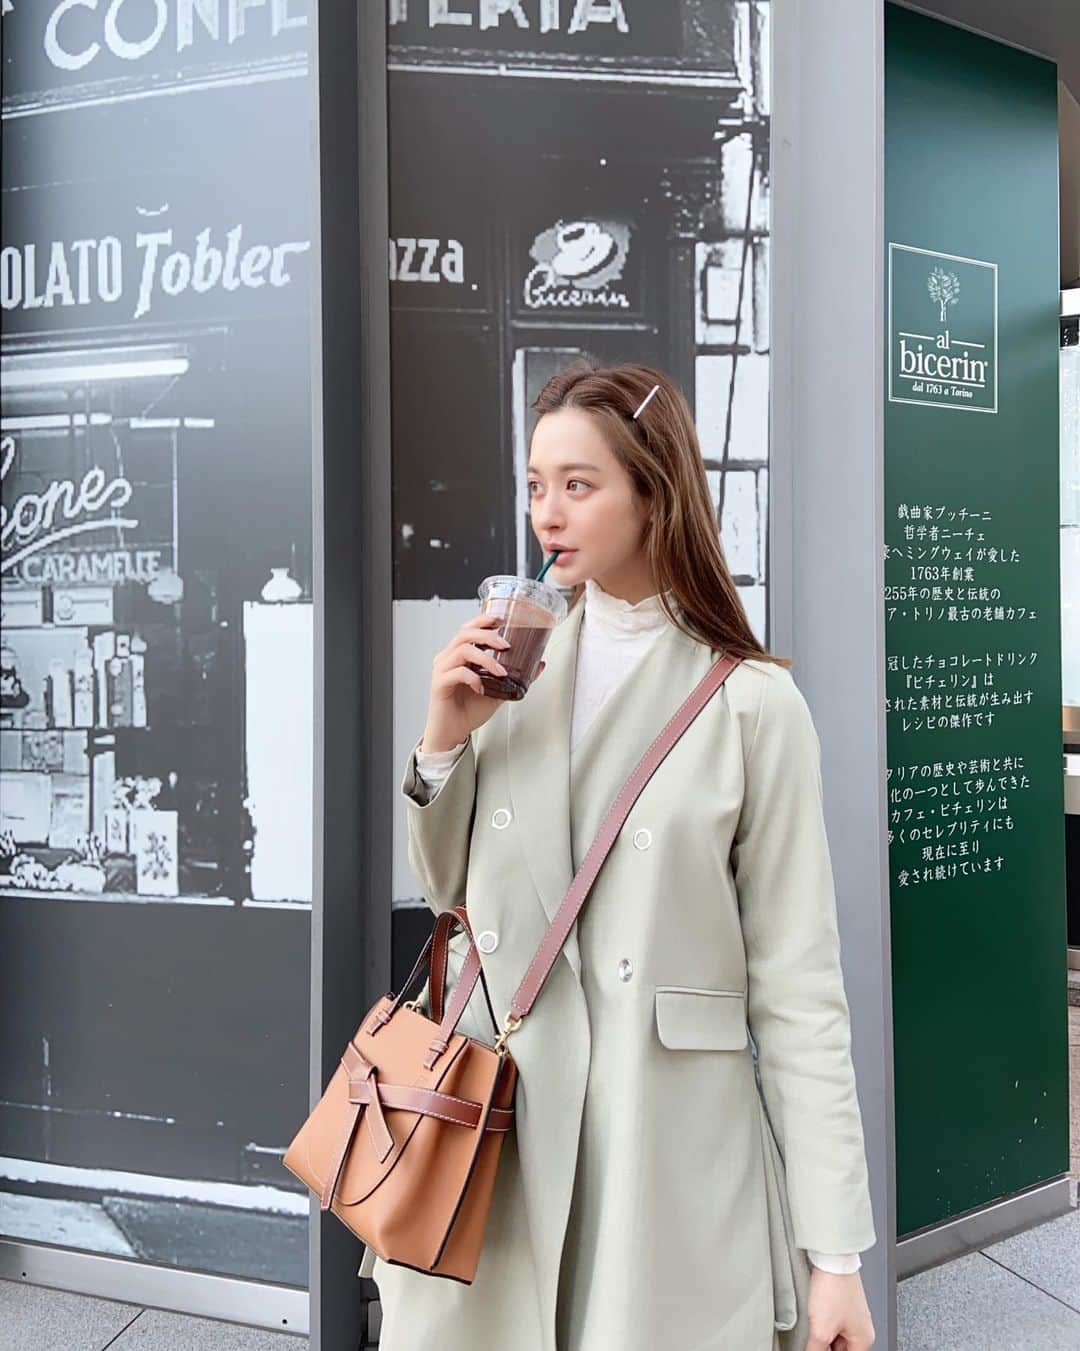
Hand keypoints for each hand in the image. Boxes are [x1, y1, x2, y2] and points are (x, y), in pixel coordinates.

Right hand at [422, 612, 546, 751]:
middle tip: (506, 645)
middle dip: (488, 635)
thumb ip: (515, 677)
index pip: (468, 629)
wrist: (453, 733)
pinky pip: (456, 673)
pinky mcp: (438, 685)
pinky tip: (482, 687)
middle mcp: (447, 658)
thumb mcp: (499, 691)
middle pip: (465, 634)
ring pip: (462, 651)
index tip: (501, 620)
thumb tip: (539, 664)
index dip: (483, 620)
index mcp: (459, 655)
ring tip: (500, 670)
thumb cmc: (470, 710)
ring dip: (485, 658)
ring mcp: (441, 670)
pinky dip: (472, 677)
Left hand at [803, 1267, 874, 1350]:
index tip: (817, 1348)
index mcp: (863, 1339)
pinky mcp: (841, 1302)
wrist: (831, 1258)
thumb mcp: (821, 1330)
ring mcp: (851, 1314)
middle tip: (813, 1340)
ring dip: (822, 1337)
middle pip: (841, 1349)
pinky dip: (821, 1324)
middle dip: (825, 1347)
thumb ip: (816, 1350)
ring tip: (812, 1329)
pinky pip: (831, 1321)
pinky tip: (811, 1320)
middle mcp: (861, 1327)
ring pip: (835, 1336)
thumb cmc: (834, 1288)